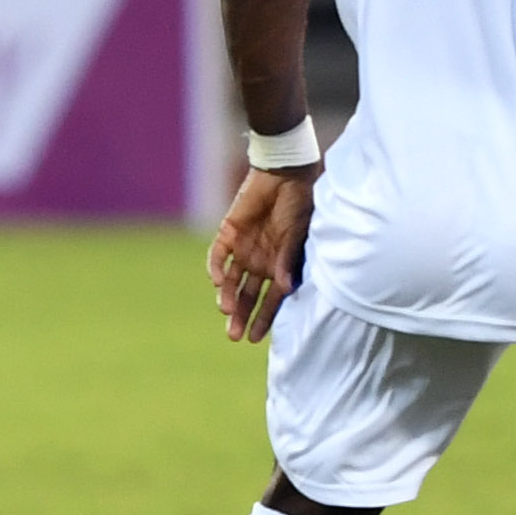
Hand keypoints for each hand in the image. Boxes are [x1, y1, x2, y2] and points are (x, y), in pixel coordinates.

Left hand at [208, 165, 317, 343]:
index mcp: (280, 266)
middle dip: (242, 316)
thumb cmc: (298, 205)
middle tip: (234, 336)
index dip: (265, 319)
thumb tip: (286, 288)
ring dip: (227, 297)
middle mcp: (260, 262)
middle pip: (248, 296)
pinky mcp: (227, 235)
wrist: (282, 175)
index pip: (272, 300)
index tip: (256, 339)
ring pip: (230, 282)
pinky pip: (217, 257)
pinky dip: (217, 269)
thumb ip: (288, 260)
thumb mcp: (297, 235)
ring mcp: (243, 249)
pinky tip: (219, 282)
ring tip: (226, 311)